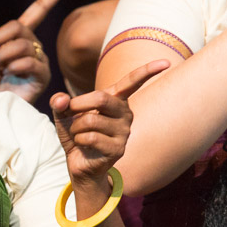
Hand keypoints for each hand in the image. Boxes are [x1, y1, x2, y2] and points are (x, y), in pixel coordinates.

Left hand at [0, 0, 79, 101]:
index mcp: (19, 36)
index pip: (39, 9)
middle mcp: (33, 45)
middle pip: (18, 26)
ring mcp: (40, 60)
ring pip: (23, 44)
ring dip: (2, 55)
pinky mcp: (43, 76)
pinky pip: (30, 61)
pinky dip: (13, 66)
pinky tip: (8, 75)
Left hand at [50, 58, 169, 184]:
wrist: (79, 163)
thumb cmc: (76, 134)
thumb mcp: (63, 114)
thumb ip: (59, 103)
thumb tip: (60, 99)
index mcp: (116, 100)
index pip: (133, 81)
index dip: (148, 71)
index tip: (166, 62)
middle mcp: (125, 113)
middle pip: (101, 98)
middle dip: (77, 105)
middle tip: (69, 113)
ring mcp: (124, 132)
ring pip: (91, 120)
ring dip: (75, 128)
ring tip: (79, 135)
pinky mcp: (118, 149)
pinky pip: (91, 137)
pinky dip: (78, 140)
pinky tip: (84, 146)